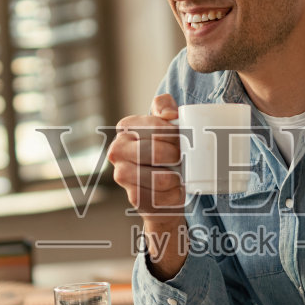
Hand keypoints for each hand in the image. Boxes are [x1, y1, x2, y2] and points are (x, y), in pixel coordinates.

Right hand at [108, 94, 184, 223]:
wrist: (164, 182)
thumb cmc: (167, 149)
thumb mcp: (167, 123)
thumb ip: (165, 107)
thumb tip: (168, 114)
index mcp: (126, 127)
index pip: (156, 127)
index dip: (176, 134)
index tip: (187, 138)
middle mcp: (118, 150)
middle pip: (156, 152)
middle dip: (177, 156)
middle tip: (186, 158)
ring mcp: (122, 174)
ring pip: (158, 178)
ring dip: (177, 178)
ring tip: (183, 175)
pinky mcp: (133, 196)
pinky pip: (159, 197)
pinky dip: (174, 195)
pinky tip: (178, 189)